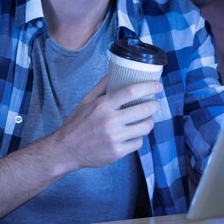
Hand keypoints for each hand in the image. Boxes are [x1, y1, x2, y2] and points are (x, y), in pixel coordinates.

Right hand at [45, 76, 161, 171]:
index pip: (131, 91)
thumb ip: (102, 86)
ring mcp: (114, 138)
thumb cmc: (77, 123)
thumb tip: (115, 71)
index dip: (148, 87)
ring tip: (146, 119)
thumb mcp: (86, 100)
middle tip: (155, 104)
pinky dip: (138, 137)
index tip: (157, 86)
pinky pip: (138, 143)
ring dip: (149, 122)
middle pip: (144, 110)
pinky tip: (134, 134)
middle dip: (155, 105)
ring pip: (145, 127)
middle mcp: (110, 121)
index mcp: (103, 105)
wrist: (65, 150)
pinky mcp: (117, 152)